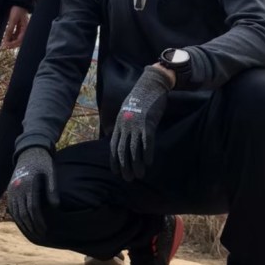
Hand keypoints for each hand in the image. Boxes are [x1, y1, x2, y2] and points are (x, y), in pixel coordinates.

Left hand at [2, 6, 29, 48]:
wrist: (19, 3)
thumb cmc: (17, 9)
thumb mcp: (13, 19)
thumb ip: (10, 29)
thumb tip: (6, 39)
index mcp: (25, 28)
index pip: (20, 40)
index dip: (13, 44)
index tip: (6, 44)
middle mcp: (25, 30)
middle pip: (20, 41)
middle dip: (12, 44)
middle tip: (4, 46)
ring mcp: (22, 29)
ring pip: (18, 39)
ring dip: (12, 42)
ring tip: (4, 43)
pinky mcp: (20, 28)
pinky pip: (16, 35)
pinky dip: (12, 38)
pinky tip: (7, 38)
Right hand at [7, 147, 58, 239]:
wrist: (28, 150)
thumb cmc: (43, 161)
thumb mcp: (50, 172)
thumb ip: (52, 189)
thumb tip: (56, 206)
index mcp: (28, 184)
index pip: (33, 208)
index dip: (38, 220)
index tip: (45, 229)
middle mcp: (18, 188)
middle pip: (23, 213)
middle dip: (31, 226)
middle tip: (40, 235)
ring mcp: (12, 189)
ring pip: (16, 212)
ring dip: (23, 224)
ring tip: (32, 233)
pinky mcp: (10, 190)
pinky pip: (12, 207)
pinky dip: (17, 217)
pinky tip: (23, 224)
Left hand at [110, 66, 171, 181]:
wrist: (150, 85)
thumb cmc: (140, 99)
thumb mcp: (126, 111)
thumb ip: (123, 124)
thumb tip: (120, 136)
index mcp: (119, 123)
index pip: (113, 146)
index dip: (114, 160)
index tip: (116, 172)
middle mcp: (125, 126)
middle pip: (122, 150)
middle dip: (124, 166)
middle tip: (128, 178)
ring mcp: (136, 125)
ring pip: (134, 149)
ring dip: (136, 164)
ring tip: (139, 175)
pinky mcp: (148, 124)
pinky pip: (147, 142)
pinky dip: (147, 153)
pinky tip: (148, 163)